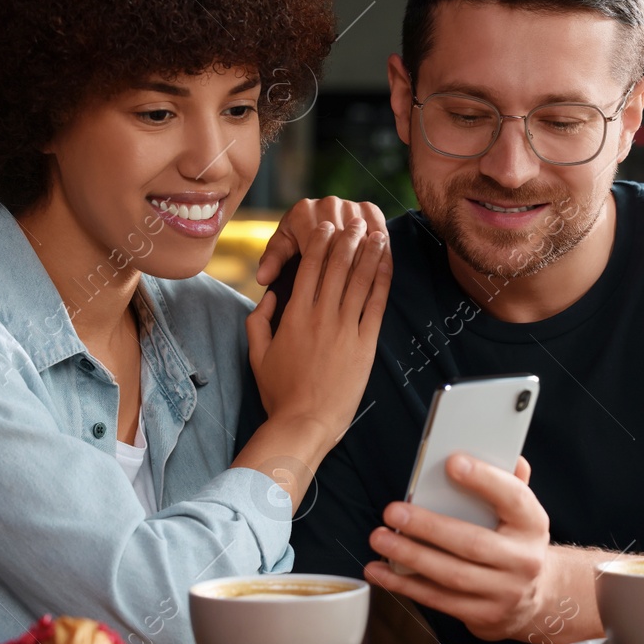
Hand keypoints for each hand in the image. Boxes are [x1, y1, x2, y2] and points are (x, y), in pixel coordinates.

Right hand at [245, 220, 391, 459]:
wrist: (305, 422)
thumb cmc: (279, 392)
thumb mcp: (257, 354)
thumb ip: (259, 321)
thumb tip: (268, 297)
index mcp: (294, 316)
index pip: (309, 267)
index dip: (319, 242)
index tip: (326, 227)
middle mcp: (320, 316)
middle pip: (336, 266)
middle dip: (346, 239)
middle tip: (354, 221)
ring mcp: (345, 329)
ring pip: (359, 280)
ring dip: (368, 252)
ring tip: (375, 232)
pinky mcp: (365, 344)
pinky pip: (375, 305)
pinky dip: (382, 280)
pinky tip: (387, 263)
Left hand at [257, 197, 387, 286]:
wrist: (319, 218)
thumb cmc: (297, 239)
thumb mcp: (283, 249)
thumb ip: (272, 261)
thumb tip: (263, 278)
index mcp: (302, 211)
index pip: (314, 247)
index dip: (318, 275)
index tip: (319, 299)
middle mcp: (328, 203)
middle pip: (340, 244)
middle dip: (342, 274)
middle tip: (344, 301)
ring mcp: (350, 204)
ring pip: (362, 240)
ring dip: (365, 265)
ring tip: (363, 293)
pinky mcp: (369, 209)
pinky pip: (379, 234)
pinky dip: (381, 253)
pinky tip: (379, 274)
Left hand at [364, 453, 552, 642]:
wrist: (536, 596)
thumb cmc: (516, 542)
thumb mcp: (521, 512)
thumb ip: (510, 483)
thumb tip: (507, 454)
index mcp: (533, 524)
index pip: (513, 498)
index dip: (484, 480)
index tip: (452, 463)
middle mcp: (523, 560)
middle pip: (472, 543)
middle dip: (428, 527)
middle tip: (393, 512)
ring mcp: (504, 592)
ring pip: (451, 576)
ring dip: (410, 557)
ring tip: (381, 540)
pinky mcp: (484, 615)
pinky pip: (439, 600)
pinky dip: (405, 585)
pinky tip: (381, 572)